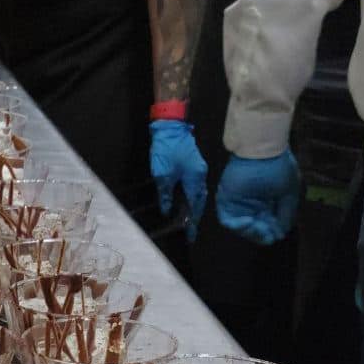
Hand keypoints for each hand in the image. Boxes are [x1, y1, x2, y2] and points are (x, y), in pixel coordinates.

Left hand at [150, 119, 209, 241]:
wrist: (171, 127)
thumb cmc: (166, 150)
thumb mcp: (162, 175)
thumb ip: (165, 195)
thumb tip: (167, 211)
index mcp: (195, 181)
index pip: (195, 207)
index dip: (193, 223)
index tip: (191, 236)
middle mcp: (200, 176)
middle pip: (199, 201)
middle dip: (194, 217)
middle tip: (189, 231)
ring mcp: (198, 169)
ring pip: (197, 193)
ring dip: (192, 207)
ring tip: (186, 220)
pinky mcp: (193, 165)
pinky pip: (194, 186)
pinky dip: (190, 196)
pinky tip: (184, 201)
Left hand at [214, 151, 302, 245]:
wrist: (263, 150)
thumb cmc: (279, 167)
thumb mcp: (289, 193)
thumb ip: (286, 214)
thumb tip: (280, 233)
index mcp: (268, 202)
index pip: (268, 225)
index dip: (272, 233)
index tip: (276, 234)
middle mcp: (253, 205)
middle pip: (255, 229)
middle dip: (261, 235)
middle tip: (266, 234)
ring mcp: (239, 203)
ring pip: (242, 228)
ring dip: (251, 232)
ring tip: (258, 227)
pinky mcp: (226, 200)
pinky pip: (228, 220)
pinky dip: (238, 226)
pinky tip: (249, 223)